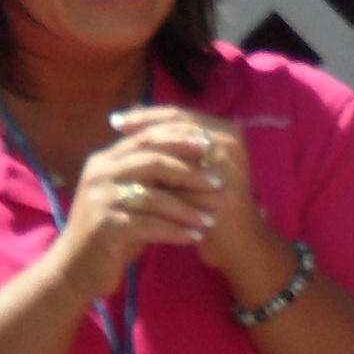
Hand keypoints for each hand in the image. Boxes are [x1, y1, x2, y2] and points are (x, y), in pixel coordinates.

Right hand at [53, 115, 225, 294]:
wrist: (76, 267)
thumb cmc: (114, 230)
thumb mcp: (131, 197)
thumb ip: (154, 177)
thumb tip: (200, 158)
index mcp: (106, 160)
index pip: (146, 138)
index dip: (180, 139)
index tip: (211, 145)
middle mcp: (100, 174)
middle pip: (152, 160)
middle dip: (189, 171)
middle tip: (218, 183)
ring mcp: (100, 199)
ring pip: (152, 196)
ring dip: (186, 208)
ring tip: (211, 219)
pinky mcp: (104, 227)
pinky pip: (148, 225)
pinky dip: (174, 231)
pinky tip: (194, 237)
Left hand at [112, 105, 297, 301]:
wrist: (240, 241)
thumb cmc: (212, 200)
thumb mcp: (195, 164)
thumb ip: (173, 142)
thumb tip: (133, 112)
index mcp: (228, 133)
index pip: (181, 115)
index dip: (147, 116)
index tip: (118, 120)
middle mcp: (231, 146)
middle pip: (175, 127)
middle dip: (141, 127)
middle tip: (113, 128)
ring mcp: (226, 169)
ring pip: (173, 153)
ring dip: (143, 153)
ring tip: (116, 155)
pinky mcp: (218, 195)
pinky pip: (175, 185)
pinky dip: (151, 181)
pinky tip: (129, 181)